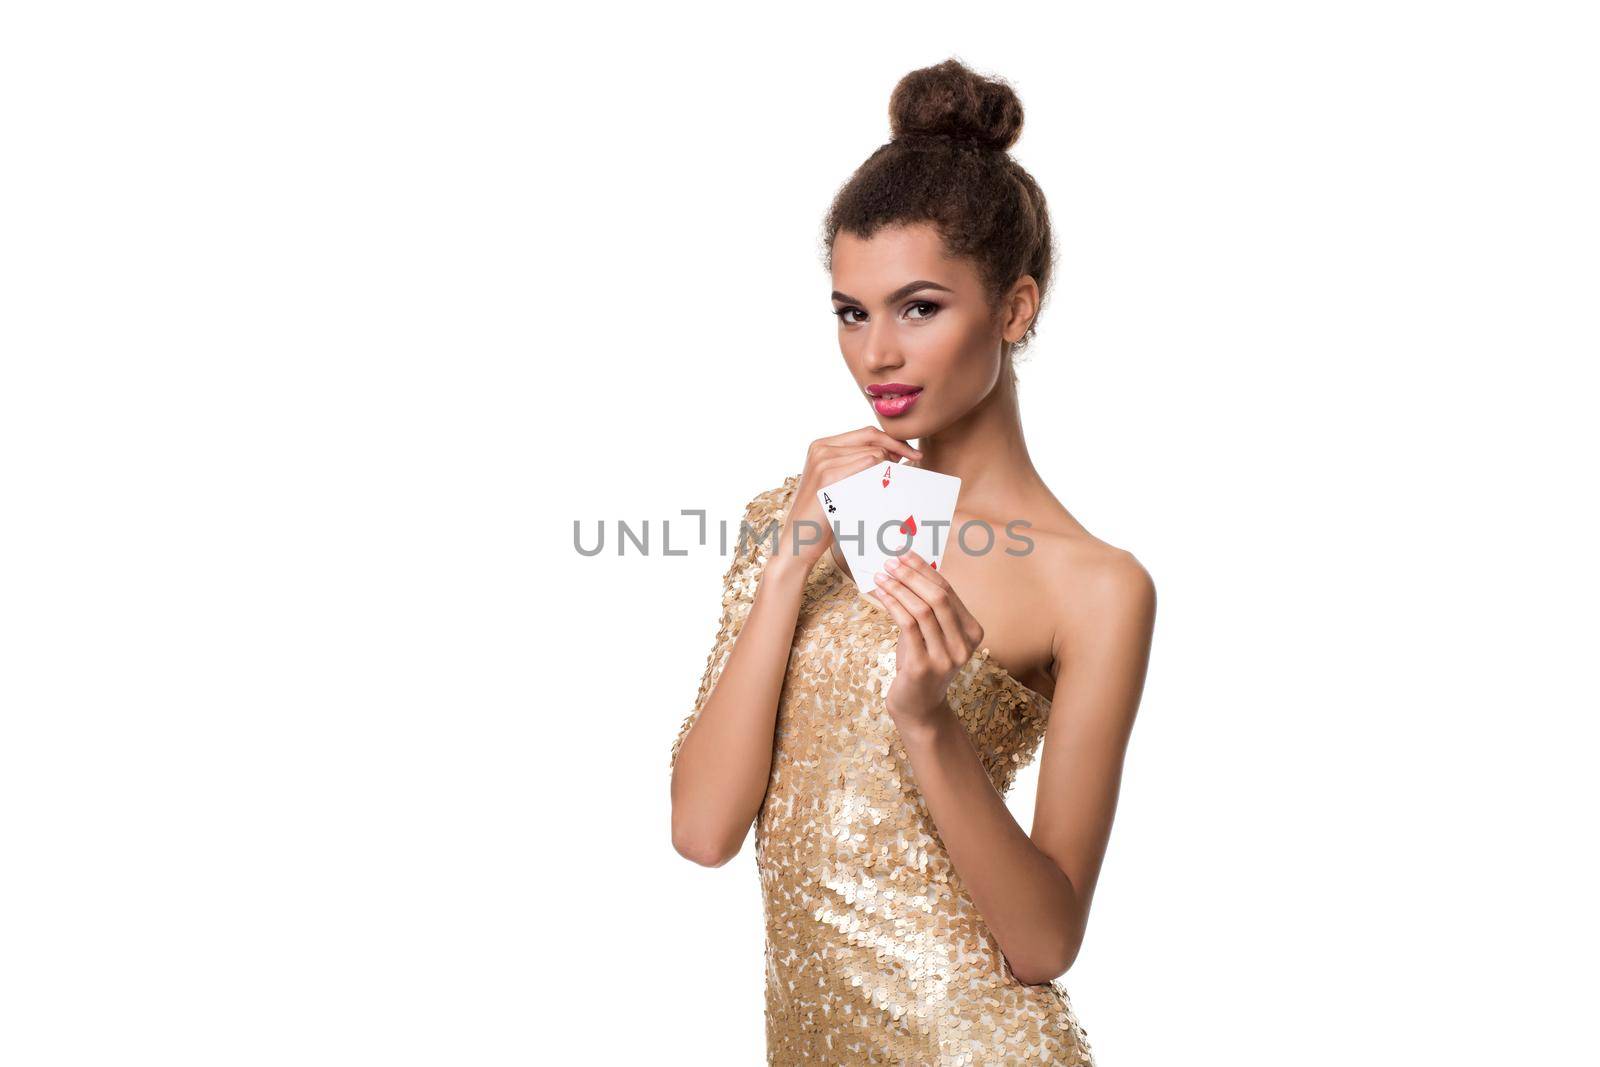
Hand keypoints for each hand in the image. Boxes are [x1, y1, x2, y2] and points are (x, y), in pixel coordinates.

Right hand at [778, 427, 921, 568]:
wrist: (798, 541)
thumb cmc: (823, 516)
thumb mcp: (839, 483)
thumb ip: (857, 465)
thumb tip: (892, 455)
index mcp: (822, 445)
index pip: (866, 433)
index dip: (891, 440)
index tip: (910, 453)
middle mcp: (821, 447)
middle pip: (872, 438)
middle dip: (898, 447)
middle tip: (915, 460)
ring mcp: (823, 460)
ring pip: (873, 453)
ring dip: (888, 468)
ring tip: (895, 484)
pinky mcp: (828, 475)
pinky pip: (868, 465)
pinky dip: (880, 476)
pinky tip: (884, 490)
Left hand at [871, 550, 986, 729]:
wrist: (918, 707)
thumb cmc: (921, 664)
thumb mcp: (929, 634)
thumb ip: (926, 608)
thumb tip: (905, 569)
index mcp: (972, 632)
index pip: (949, 591)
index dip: (925, 570)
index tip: (905, 554)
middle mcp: (964, 644)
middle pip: (939, 598)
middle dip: (912, 575)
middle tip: (890, 562)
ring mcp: (947, 657)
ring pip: (923, 610)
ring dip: (899, 588)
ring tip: (881, 576)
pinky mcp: (924, 666)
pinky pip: (908, 626)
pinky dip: (893, 604)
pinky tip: (880, 594)